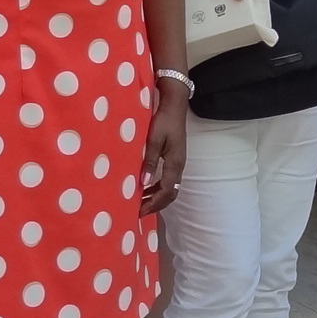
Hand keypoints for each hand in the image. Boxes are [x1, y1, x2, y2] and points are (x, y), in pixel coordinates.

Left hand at [142, 87, 186, 213]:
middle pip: (171, 194)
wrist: (175, 105)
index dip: (153, 204)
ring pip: (170, 188)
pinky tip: (145, 187)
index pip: (166, 192)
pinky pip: (168, 180)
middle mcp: (178, 166)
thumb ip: (148, 162)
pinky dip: (157, 188)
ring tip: (140, 202)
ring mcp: (178, 163)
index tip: (138, 211)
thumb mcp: (153, 140)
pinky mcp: (174, 159)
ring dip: (156, 197)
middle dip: (156, 205)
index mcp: (174, 164)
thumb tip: (142, 184)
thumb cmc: (163, 121)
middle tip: (138, 212)